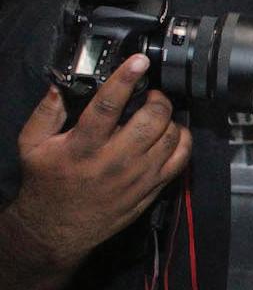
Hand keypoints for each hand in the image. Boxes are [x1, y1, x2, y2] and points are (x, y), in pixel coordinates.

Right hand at [11, 56, 190, 267]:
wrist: (58, 228)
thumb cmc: (46, 184)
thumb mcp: (32, 145)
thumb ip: (46, 113)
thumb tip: (59, 86)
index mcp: (82, 146)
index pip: (108, 105)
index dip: (126, 79)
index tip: (139, 61)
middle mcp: (114, 161)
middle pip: (151, 120)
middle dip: (156, 99)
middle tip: (150, 94)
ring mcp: (137, 176)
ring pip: (170, 137)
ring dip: (169, 118)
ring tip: (157, 113)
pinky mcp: (151, 188)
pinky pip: (180, 160)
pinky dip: (182, 141)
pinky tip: (171, 134)